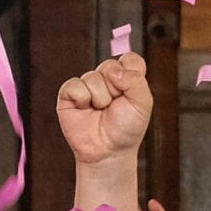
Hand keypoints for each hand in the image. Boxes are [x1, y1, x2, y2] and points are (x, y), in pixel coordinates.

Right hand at [55, 53, 151, 167]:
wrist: (107, 151)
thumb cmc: (126, 129)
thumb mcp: (142, 104)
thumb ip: (135, 80)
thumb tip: (114, 70)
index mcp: (126, 79)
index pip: (129, 59)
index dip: (130, 71)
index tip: (130, 90)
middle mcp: (106, 79)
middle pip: (109, 65)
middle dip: (115, 88)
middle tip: (114, 105)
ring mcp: (87, 85)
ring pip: (92, 77)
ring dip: (100, 98)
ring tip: (100, 111)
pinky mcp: (68, 94)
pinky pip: (75, 85)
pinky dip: (82, 99)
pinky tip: (85, 109)